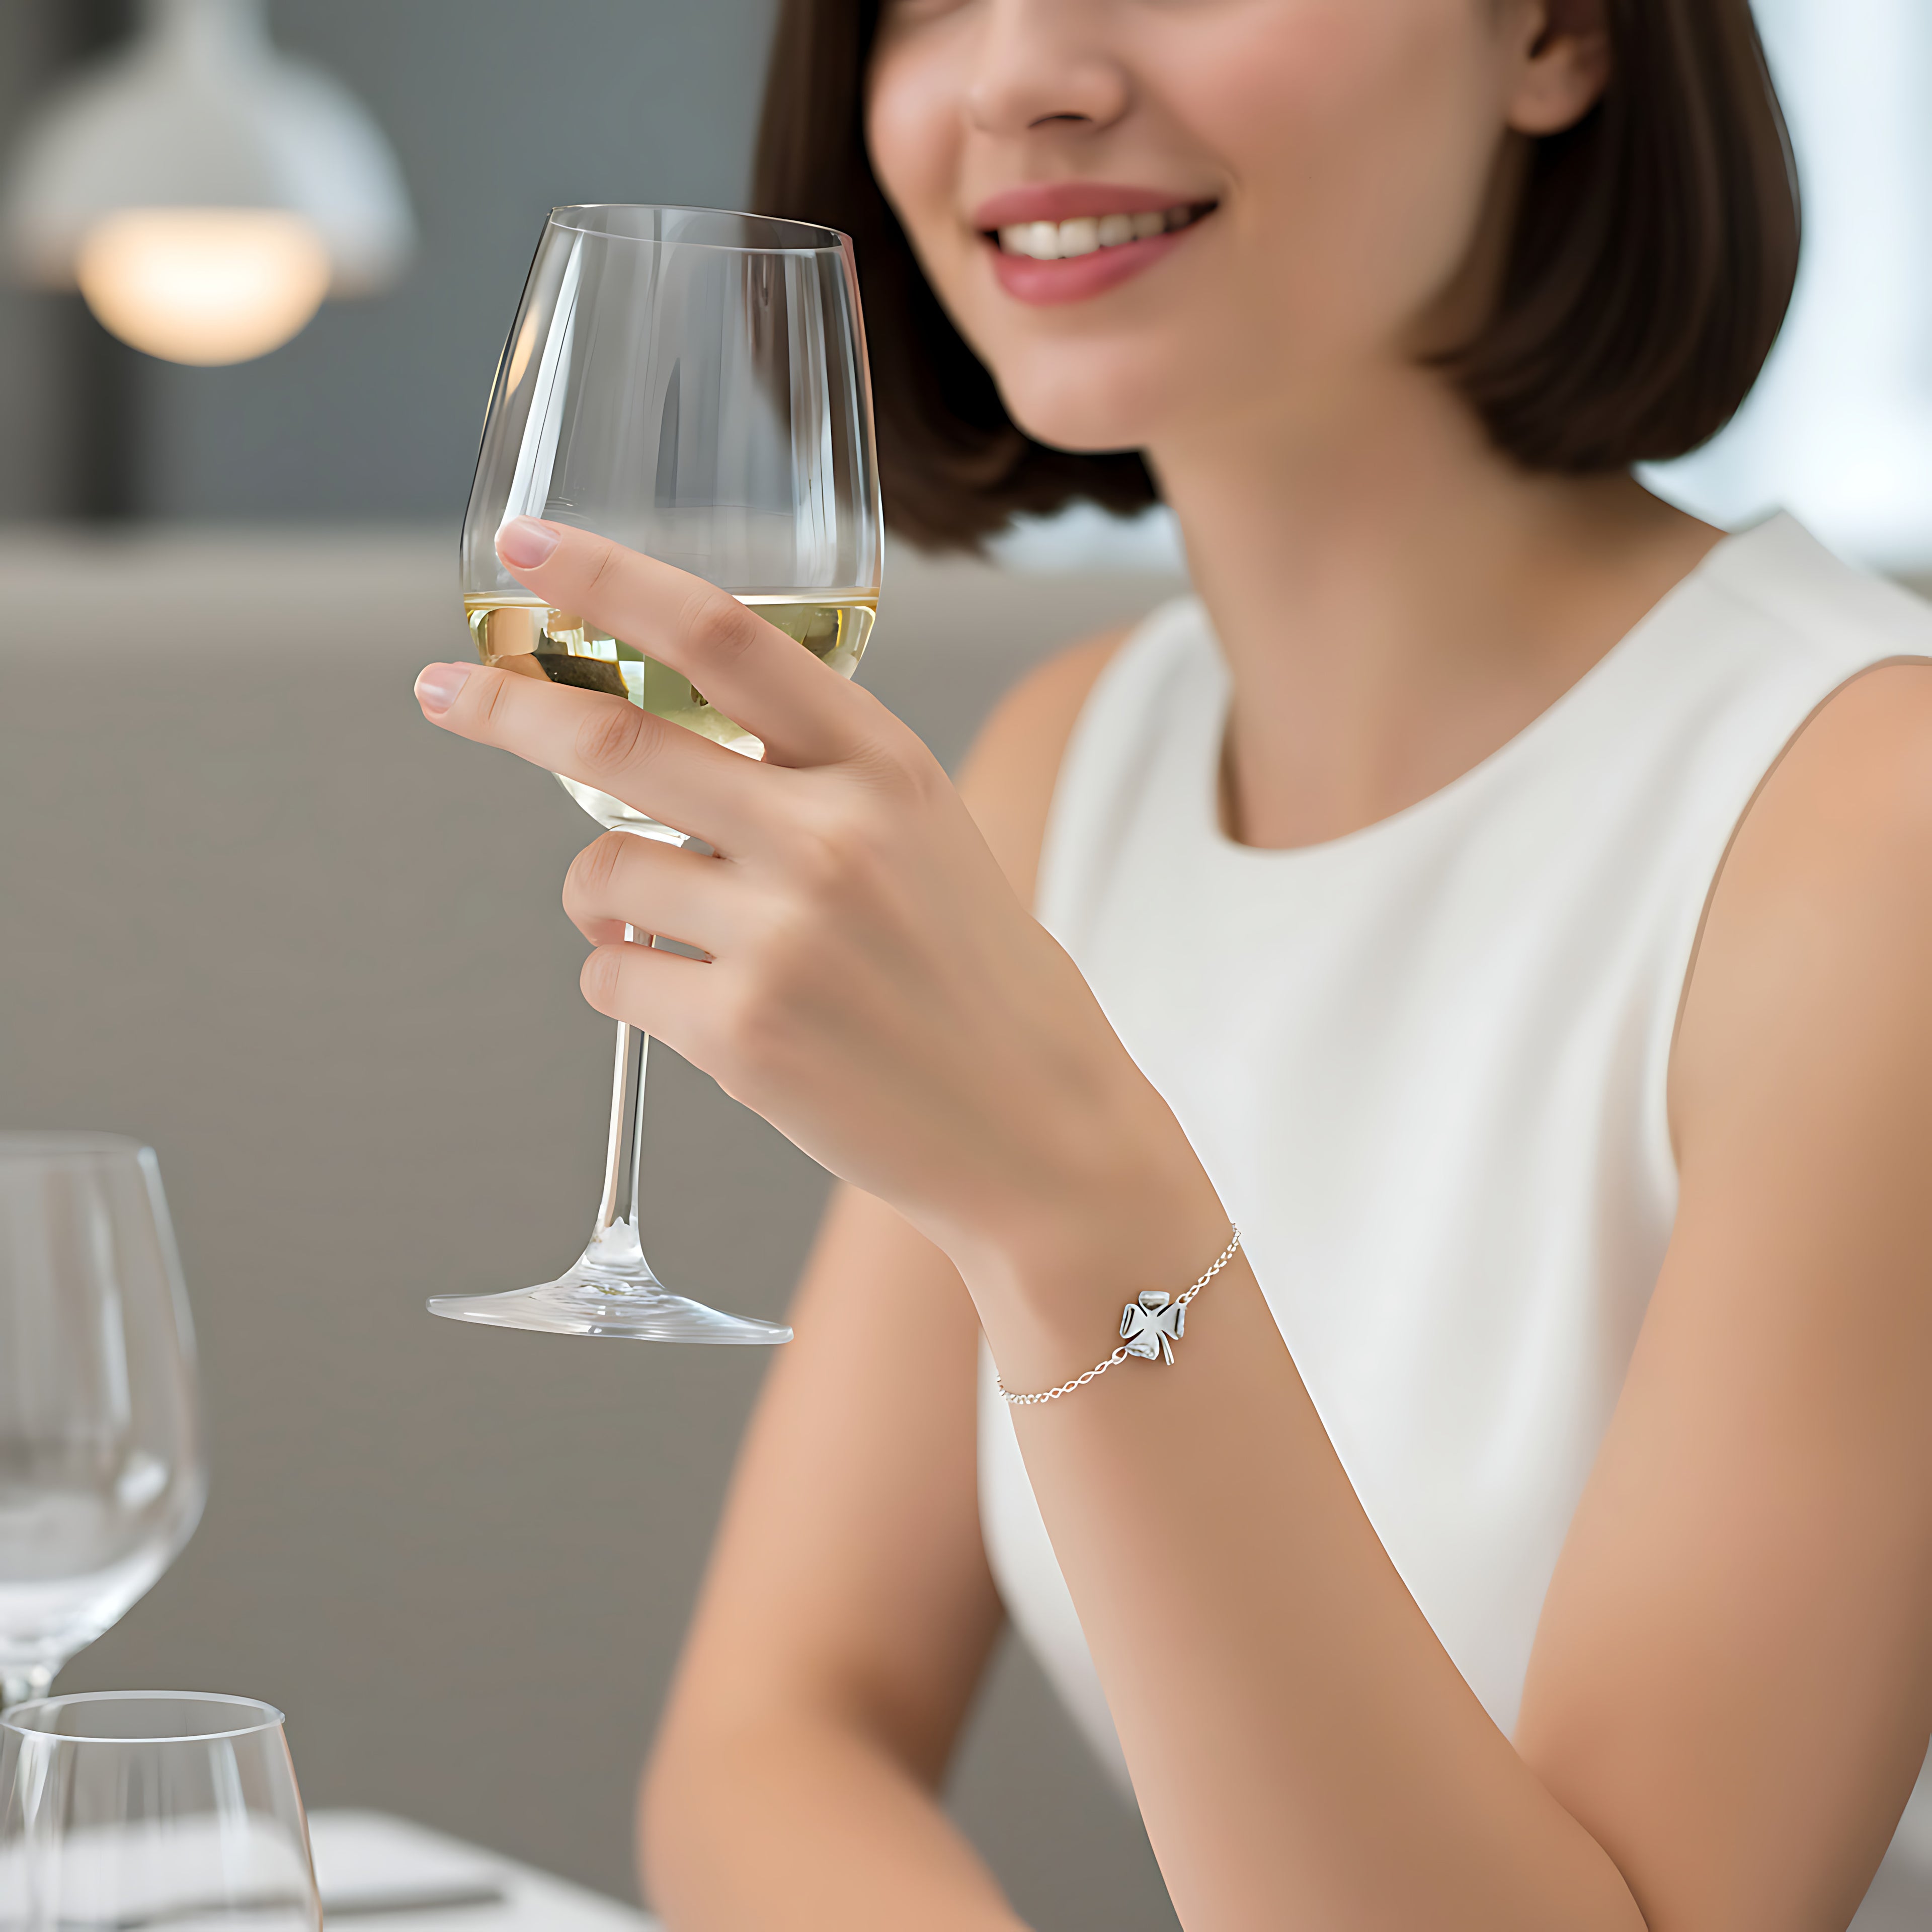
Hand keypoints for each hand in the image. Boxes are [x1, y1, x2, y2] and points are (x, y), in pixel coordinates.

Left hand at [416, 520, 1186, 1283]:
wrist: (1038, 1130)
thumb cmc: (975, 979)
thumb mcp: (922, 837)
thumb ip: (812, 779)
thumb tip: (661, 758)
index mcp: (885, 768)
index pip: (728, 634)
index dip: (614, 577)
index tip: (533, 545)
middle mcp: (834, 837)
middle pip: (618, 740)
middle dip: (507, 708)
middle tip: (444, 690)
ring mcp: (785, 939)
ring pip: (600, 877)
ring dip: (599, 899)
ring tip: (661, 933)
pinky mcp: (743, 1036)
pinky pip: (610, 980)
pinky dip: (622, 982)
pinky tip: (693, 1005)